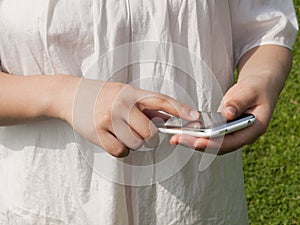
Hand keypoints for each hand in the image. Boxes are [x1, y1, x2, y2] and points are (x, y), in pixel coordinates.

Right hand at [69, 79, 198, 156]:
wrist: (71, 95)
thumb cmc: (102, 95)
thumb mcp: (124, 92)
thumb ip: (145, 105)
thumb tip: (168, 118)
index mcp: (131, 93)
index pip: (161, 100)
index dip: (180, 109)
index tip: (195, 116)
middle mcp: (121, 105)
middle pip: (150, 132)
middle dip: (148, 136)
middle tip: (137, 130)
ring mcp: (109, 119)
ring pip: (136, 143)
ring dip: (132, 142)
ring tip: (120, 131)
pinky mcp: (97, 133)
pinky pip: (121, 151)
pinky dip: (120, 149)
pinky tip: (112, 138)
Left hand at [169, 45, 291, 153]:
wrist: (259, 86)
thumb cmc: (257, 87)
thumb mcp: (251, 91)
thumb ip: (239, 102)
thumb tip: (228, 114)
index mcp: (254, 129)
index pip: (233, 141)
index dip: (216, 143)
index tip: (199, 142)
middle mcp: (243, 135)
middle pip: (219, 146)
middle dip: (198, 144)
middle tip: (179, 140)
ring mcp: (233, 134)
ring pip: (213, 143)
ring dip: (194, 141)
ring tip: (176, 137)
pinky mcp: (224, 129)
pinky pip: (209, 135)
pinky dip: (196, 134)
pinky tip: (182, 131)